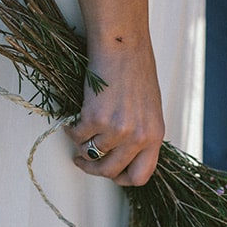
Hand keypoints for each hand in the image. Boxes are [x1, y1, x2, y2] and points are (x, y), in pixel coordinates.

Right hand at [66, 35, 164, 186]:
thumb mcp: (149, 109)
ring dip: (80, 146)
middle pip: (110, 171)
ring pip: (90, 154)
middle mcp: (138, 137)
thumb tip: (123, 155)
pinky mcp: (95, 119)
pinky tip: (72, 121)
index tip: (111, 172)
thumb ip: (140, 134)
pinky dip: (71, 131)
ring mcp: (117, 130)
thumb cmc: (135, 71)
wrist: (123, 47)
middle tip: (83, 160)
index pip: (141, 176)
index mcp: (155, 135)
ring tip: (78, 134)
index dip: (122, 179)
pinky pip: (77, 136)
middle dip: (92, 169)